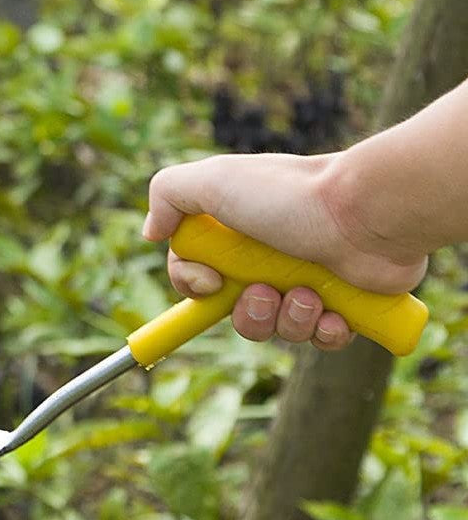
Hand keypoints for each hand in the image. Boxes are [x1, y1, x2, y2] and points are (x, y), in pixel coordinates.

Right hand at [144, 153, 427, 350]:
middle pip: (234, 311)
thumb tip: (151, 233)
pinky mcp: (344, 304)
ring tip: (309, 296)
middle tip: (265, 293)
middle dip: (246, 314)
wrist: (367, 210)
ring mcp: (305, 281)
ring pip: (278, 330)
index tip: (210, 281)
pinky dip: (324, 332)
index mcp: (234, 233)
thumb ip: (167, 194)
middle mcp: (266, 257)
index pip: (195, 274)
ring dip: (288, 321)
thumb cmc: (288, 196)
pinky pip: (321, 340)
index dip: (193, 286)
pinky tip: (336, 313)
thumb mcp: (212, 179)